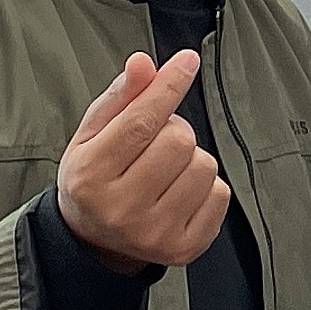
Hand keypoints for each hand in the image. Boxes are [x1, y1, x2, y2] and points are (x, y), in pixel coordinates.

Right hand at [57, 51, 229, 273]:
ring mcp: (155, 233)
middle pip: (179, 141)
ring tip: (165, 170)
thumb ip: (120, 97)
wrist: (94, 239)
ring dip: (191, 158)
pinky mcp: (185, 248)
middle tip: (154, 143)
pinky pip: (220, 193)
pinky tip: (179, 193)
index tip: (187, 61)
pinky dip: (206, 185)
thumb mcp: (92, 134)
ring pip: (204, 165)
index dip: (168, 86)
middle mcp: (121, 209)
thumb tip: (143, 63)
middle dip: (173, 130)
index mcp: (90, 176)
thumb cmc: (94, 177)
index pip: (141, 122)